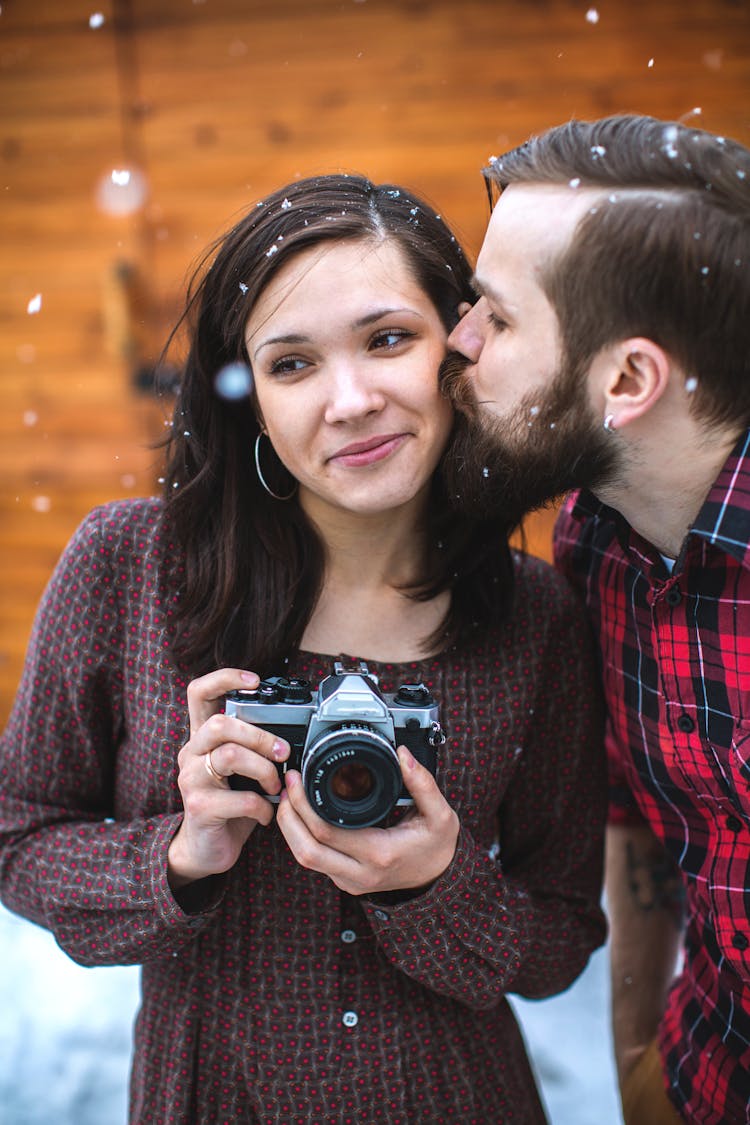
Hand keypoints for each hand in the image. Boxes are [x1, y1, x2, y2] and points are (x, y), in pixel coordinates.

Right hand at [168, 668, 289, 888]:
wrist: (206, 849)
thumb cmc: (230, 805)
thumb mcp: (242, 771)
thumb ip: (254, 749)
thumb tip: (293, 737)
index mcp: (202, 738)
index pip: (199, 693)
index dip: (224, 678)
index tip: (255, 680)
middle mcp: (191, 753)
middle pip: (221, 724)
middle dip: (261, 736)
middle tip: (283, 753)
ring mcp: (191, 779)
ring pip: (230, 755)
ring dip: (264, 770)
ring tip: (275, 786)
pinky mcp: (200, 807)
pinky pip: (241, 798)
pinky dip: (263, 806)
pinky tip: (267, 814)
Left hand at [276, 746, 458, 895]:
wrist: (440, 879)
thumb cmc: (438, 846)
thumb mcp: (440, 814)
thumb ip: (422, 783)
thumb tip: (403, 755)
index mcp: (380, 853)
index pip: (327, 832)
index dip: (304, 804)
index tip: (298, 778)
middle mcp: (361, 873)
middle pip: (306, 850)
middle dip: (288, 816)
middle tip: (287, 786)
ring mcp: (351, 881)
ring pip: (305, 859)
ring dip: (291, 828)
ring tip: (289, 798)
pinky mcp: (345, 882)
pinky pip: (315, 861)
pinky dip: (302, 838)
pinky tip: (302, 815)